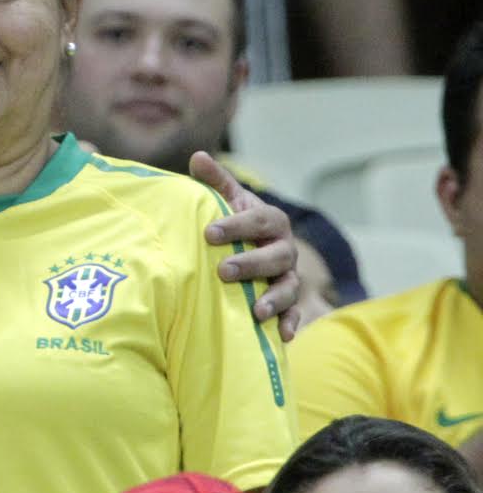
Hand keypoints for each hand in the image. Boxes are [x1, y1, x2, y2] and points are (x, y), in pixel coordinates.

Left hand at [189, 150, 301, 339]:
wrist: (249, 248)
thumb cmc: (233, 222)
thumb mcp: (225, 201)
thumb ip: (215, 182)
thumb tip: (198, 157)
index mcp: (271, 221)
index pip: (259, 220)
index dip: (236, 226)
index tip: (209, 233)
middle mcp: (285, 248)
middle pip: (277, 255)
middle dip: (252, 263)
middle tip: (223, 270)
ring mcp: (289, 275)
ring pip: (289, 286)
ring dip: (275, 298)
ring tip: (256, 310)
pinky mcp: (289, 301)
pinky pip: (294, 313)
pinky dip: (289, 323)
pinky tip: (280, 335)